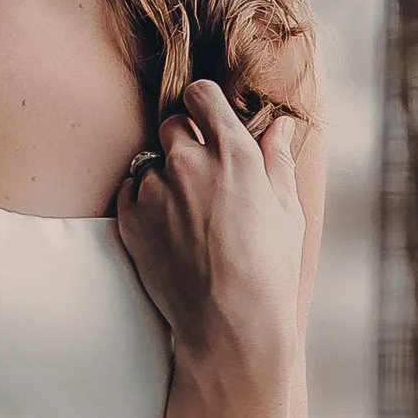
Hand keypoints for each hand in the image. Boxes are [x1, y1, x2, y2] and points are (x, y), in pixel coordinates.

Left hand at [114, 79, 304, 393]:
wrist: (229, 323)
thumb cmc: (269, 269)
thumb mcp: (287, 211)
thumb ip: (276, 160)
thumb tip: (277, 126)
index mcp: (233, 154)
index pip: (202, 94)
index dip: (205, 104)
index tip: (208, 119)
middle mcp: (188, 164)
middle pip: (172, 124)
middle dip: (184, 139)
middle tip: (202, 172)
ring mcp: (155, 192)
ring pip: (150, 162)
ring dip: (164, 176)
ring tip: (186, 213)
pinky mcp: (130, 221)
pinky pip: (130, 192)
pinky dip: (144, 201)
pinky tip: (168, 228)